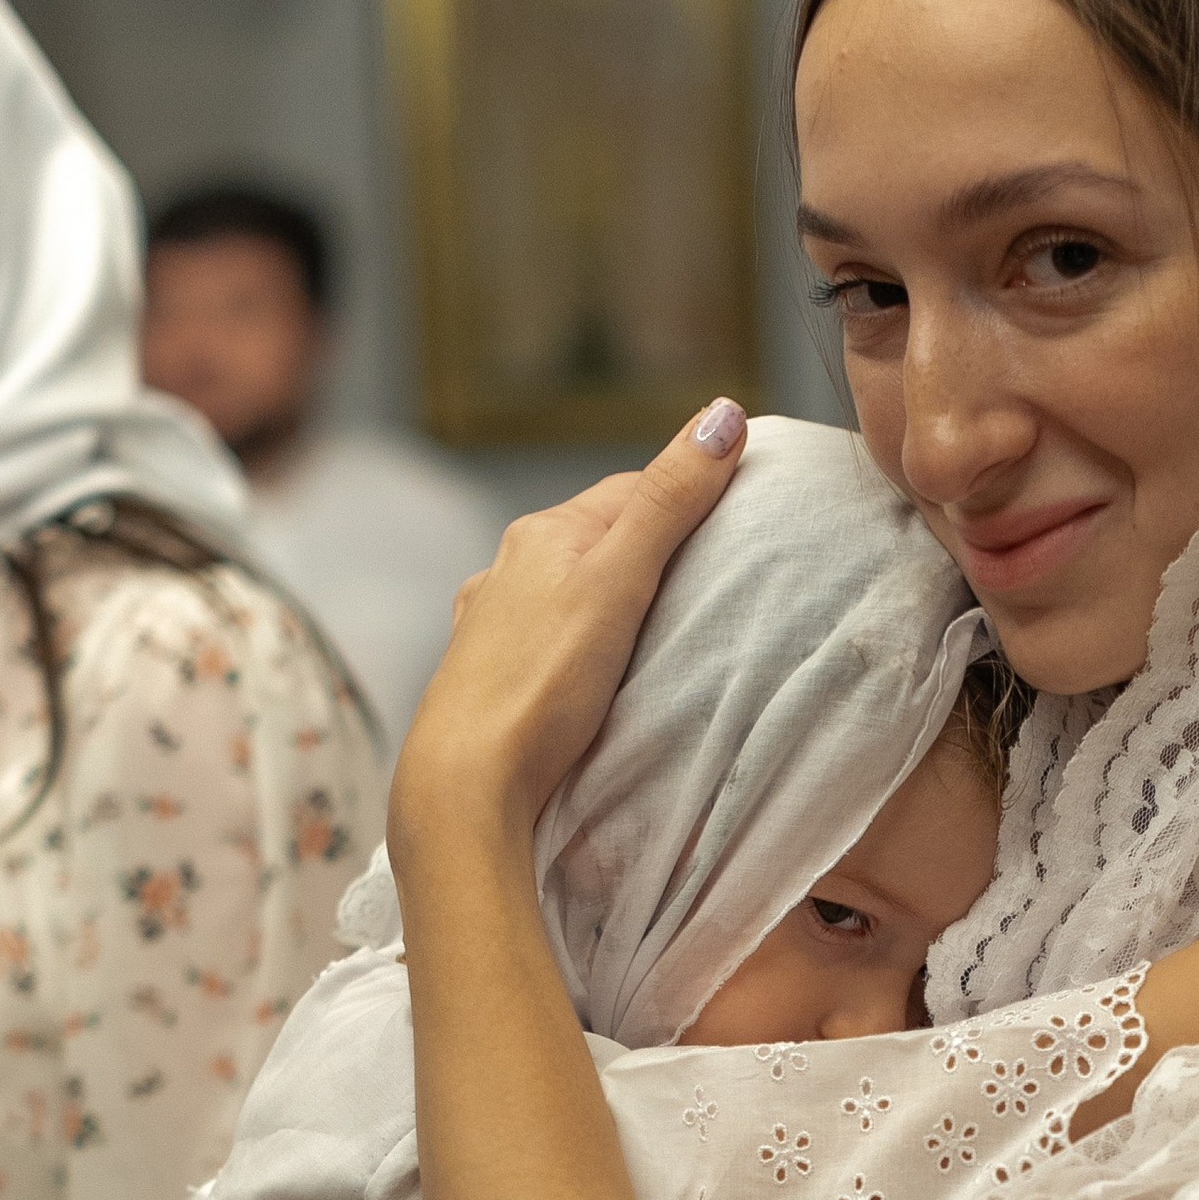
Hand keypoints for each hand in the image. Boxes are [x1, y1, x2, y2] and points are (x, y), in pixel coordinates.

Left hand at [390, 402, 748, 848]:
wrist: (464, 785)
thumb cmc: (542, 685)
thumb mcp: (619, 581)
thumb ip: (670, 502)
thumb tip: (722, 414)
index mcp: (540, 535)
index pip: (629, 491)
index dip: (683, 494)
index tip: (734, 513)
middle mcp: (505, 571)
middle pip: (594, 542)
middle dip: (646, 550)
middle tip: (708, 577)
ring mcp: (489, 627)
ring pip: (565, 594)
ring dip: (606, 600)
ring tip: (652, 630)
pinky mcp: (483, 680)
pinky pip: (544, 643)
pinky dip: (575, 644)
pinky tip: (587, 673)